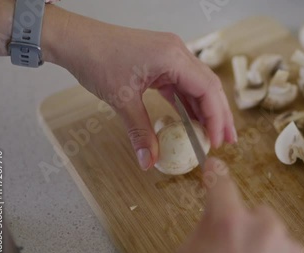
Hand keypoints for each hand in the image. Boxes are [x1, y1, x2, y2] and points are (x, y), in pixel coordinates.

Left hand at [46, 9, 236, 169]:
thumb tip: (149, 161)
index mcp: (173, 57)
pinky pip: (183, 85)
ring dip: (207, 110)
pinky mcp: (162, 62)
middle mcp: (178, 53)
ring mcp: (171, 56)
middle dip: (221, 115)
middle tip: (228, 140)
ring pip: (199, 86)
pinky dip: (189, 104)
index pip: (207, 89)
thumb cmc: (96, 58)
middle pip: (210, 86)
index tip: (216, 141)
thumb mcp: (121, 99)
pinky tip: (193, 121)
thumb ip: (140, 131)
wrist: (75, 40)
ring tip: (215, 134)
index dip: (216, 117)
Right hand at [174, 158, 303, 252]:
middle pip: (253, 210)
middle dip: (244, 225)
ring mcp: (284, 243)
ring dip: (262, 242)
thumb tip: (215, 218)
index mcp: (228, 220)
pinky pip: (286, 249)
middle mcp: (261, 224)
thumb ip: (205, 227)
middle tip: (231, 249)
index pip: (220, 181)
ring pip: (272, 230)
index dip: (214, 173)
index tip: (214, 166)